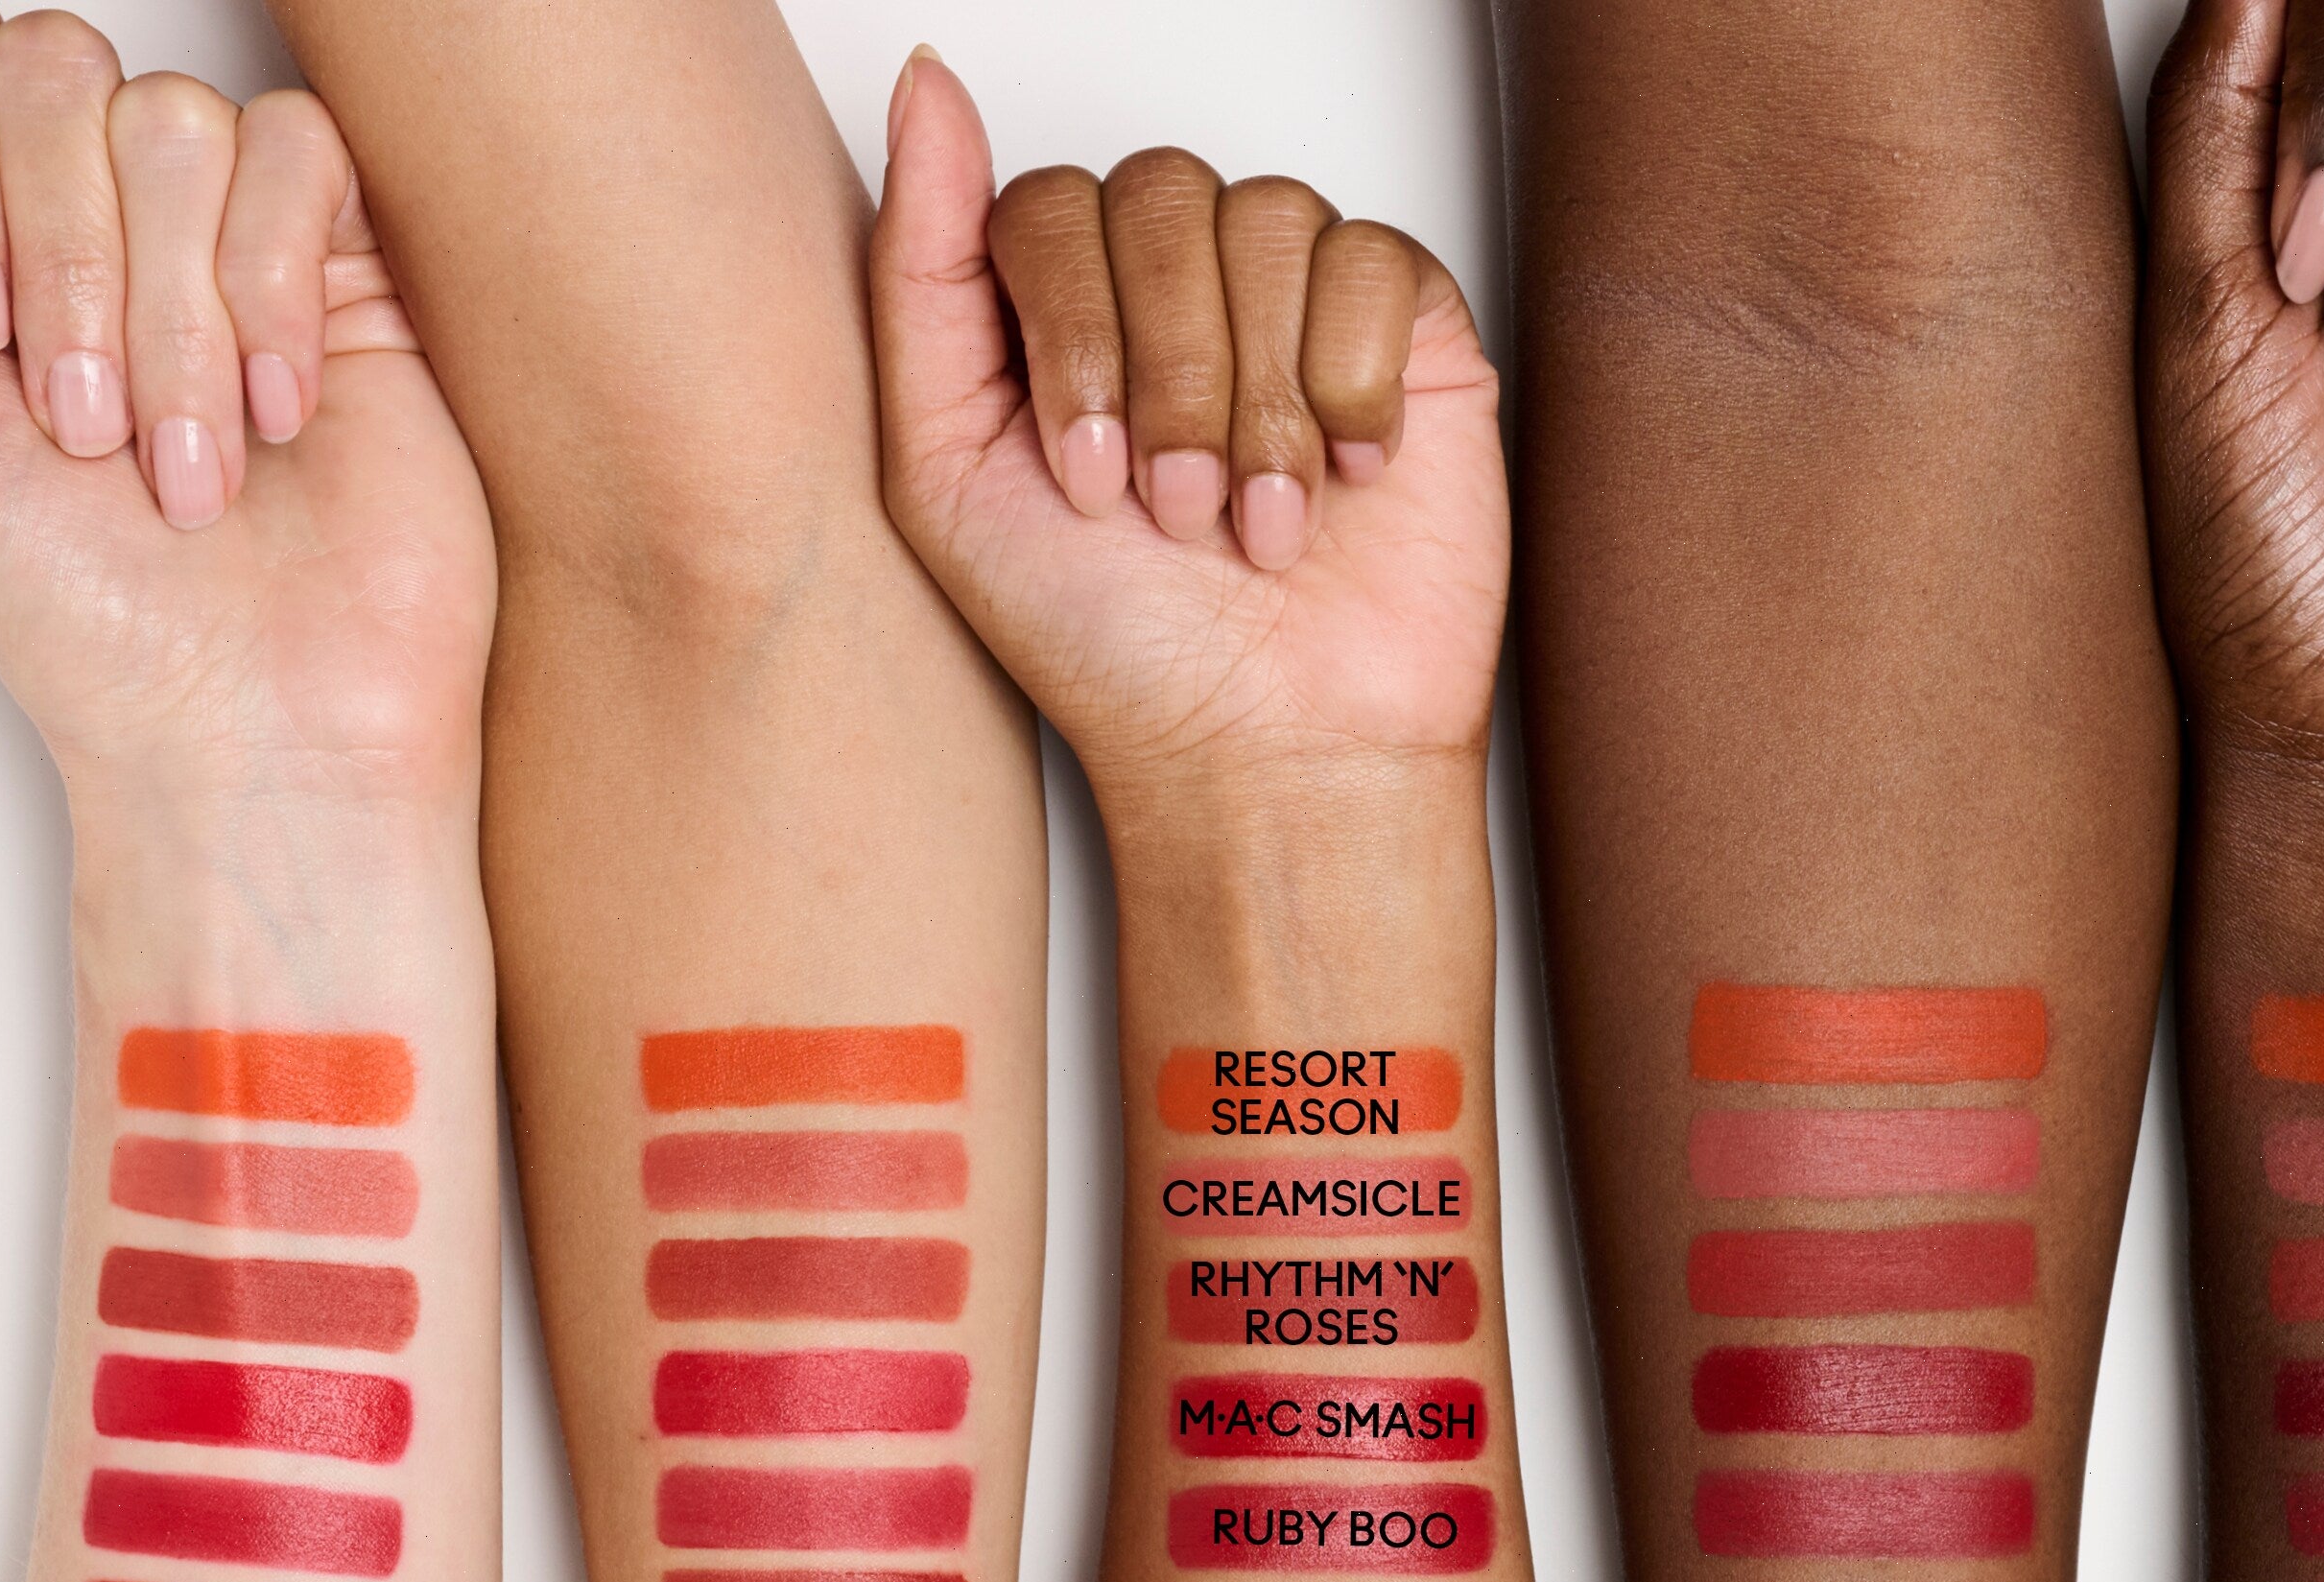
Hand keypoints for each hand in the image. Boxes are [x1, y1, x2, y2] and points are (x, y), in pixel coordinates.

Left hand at [0, 3, 489, 797]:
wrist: (254, 732)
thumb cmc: (90, 619)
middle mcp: (100, 226)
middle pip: (54, 72)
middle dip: (63, 258)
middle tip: (84, 424)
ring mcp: (231, 247)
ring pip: (174, 127)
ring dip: (170, 315)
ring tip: (192, 460)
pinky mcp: (352, 281)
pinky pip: (298, 159)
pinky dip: (272, 285)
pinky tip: (282, 410)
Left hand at [867, 49, 1505, 802]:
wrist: (1269, 759)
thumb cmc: (1115, 653)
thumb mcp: (948, 478)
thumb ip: (918, 273)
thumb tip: (927, 81)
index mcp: (1061, 318)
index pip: (1049, 204)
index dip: (1071, 335)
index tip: (1086, 482)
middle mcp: (1175, 295)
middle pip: (1158, 196)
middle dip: (1166, 375)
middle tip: (1174, 513)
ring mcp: (1291, 307)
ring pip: (1266, 220)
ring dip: (1256, 400)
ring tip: (1258, 523)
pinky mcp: (1405, 335)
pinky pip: (1370, 262)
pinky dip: (1349, 386)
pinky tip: (1345, 479)